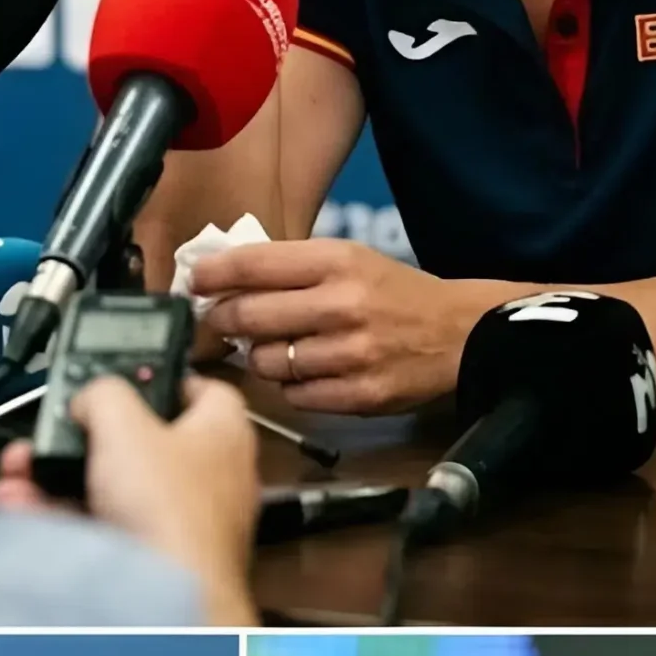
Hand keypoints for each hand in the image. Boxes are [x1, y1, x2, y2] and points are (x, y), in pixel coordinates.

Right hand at [0, 374, 259, 623]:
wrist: (165, 597)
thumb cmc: (172, 514)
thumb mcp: (125, 426)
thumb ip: (105, 393)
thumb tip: (91, 395)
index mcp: (223, 432)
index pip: (203, 387)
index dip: (161, 377)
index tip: (126, 377)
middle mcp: (210, 476)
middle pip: (143, 441)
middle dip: (86, 437)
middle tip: (56, 431)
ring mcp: (182, 521)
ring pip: (114, 488)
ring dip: (62, 479)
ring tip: (24, 470)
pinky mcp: (155, 558)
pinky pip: (102, 528)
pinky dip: (64, 518)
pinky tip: (26, 506)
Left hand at [191, 239, 499, 414]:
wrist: (461, 335)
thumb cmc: (395, 295)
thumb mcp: (350, 260)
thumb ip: (292, 268)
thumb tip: (224, 277)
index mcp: (337, 261)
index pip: (253, 264)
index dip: (213, 274)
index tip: (194, 280)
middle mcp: (342, 305)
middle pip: (249, 316)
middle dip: (223, 320)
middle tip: (218, 321)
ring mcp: (350, 353)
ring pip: (266, 362)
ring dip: (258, 358)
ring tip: (273, 349)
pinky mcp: (359, 395)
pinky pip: (295, 396)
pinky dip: (290, 386)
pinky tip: (303, 373)